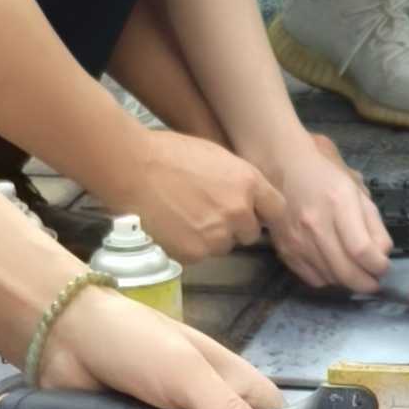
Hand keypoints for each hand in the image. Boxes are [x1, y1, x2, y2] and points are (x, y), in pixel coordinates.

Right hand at [131, 130, 278, 262]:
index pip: (276, 209)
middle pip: (249, 233)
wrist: (133, 169)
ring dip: (211, 238)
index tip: (251, 212)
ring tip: (185, 218)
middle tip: (208, 213)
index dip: (262, 211)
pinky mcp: (194, 254)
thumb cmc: (169, 153)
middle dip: (234, 226)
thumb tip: (247, 197)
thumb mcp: (215, 156)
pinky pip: (199, 255)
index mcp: (248, 182)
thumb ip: (238, 180)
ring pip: (224, 246)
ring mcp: (217, 236)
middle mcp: (239, 212)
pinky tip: (172, 227)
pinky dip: (189, 246)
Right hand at [263, 134, 392, 296]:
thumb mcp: (358, 193)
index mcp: (338, 203)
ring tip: (355, 270)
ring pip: (331, 279)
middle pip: (346, 272)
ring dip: (348, 281)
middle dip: (367, 283)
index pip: (362, 250)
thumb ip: (374, 225)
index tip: (383, 265)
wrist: (284, 170)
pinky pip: (313, 280)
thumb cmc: (327, 178)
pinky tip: (334, 266)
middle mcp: (315, 224)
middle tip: (374, 279)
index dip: (378, 266)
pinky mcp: (285, 252)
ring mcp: (297, 241)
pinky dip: (329, 279)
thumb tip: (381, 256)